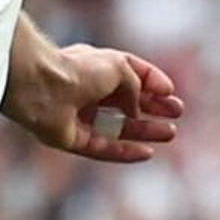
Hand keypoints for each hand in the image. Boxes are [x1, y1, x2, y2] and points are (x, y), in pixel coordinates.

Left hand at [4, 41, 184, 164]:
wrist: (42, 87)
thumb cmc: (79, 69)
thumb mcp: (119, 67)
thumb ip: (135, 87)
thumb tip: (137, 111)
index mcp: (95, 66)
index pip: (128, 73)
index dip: (152, 82)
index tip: (171, 91)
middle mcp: (86, 90)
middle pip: (125, 102)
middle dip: (152, 107)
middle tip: (177, 113)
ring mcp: (77, 115)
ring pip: (117, 127)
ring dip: (144, 131)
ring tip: (170, 133)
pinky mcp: (69, 139)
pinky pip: (102, 148)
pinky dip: (124, 151)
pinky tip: (147, 153)